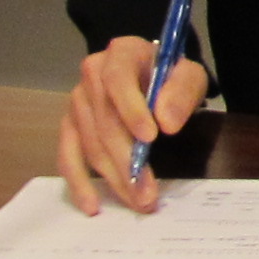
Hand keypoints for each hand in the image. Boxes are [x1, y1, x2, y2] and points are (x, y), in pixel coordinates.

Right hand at [57, 33, 211, 214]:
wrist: (153, 74)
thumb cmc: (171, 76)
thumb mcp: (189, 75)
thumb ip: (182, 92)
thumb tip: (166, 122)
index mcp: (121, 54)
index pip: (118, 80)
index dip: (131, 109)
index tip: (151, 137)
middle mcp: (91, 75)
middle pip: (104, 123)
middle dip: (128, 162)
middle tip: (148, 193)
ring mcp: (76, 102)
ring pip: (90, 145)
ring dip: (113, 178)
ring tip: (137, 202)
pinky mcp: (70, 126)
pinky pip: (68, 156)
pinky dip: (79, 182)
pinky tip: (92, 204)